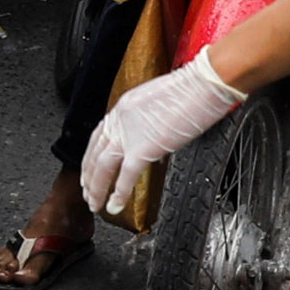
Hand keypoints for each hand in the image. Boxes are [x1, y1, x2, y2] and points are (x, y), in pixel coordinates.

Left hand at [78, 47, 246, 213]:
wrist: (203, 84)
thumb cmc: (191, 90)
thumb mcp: (158, 103)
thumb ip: (148, 122)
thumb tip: (151, 140)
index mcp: (123, 108)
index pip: (98, 136)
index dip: (91, 156)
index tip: (89, 169)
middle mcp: (120, 120)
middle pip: (94, 154)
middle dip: (89, 177)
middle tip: (87, 192)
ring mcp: (129, 134)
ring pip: (102, 168)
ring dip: (97, 189)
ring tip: (95, 204)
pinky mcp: (143, 148)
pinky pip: (126, 177)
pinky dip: (118, 194)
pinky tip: (114, 205)